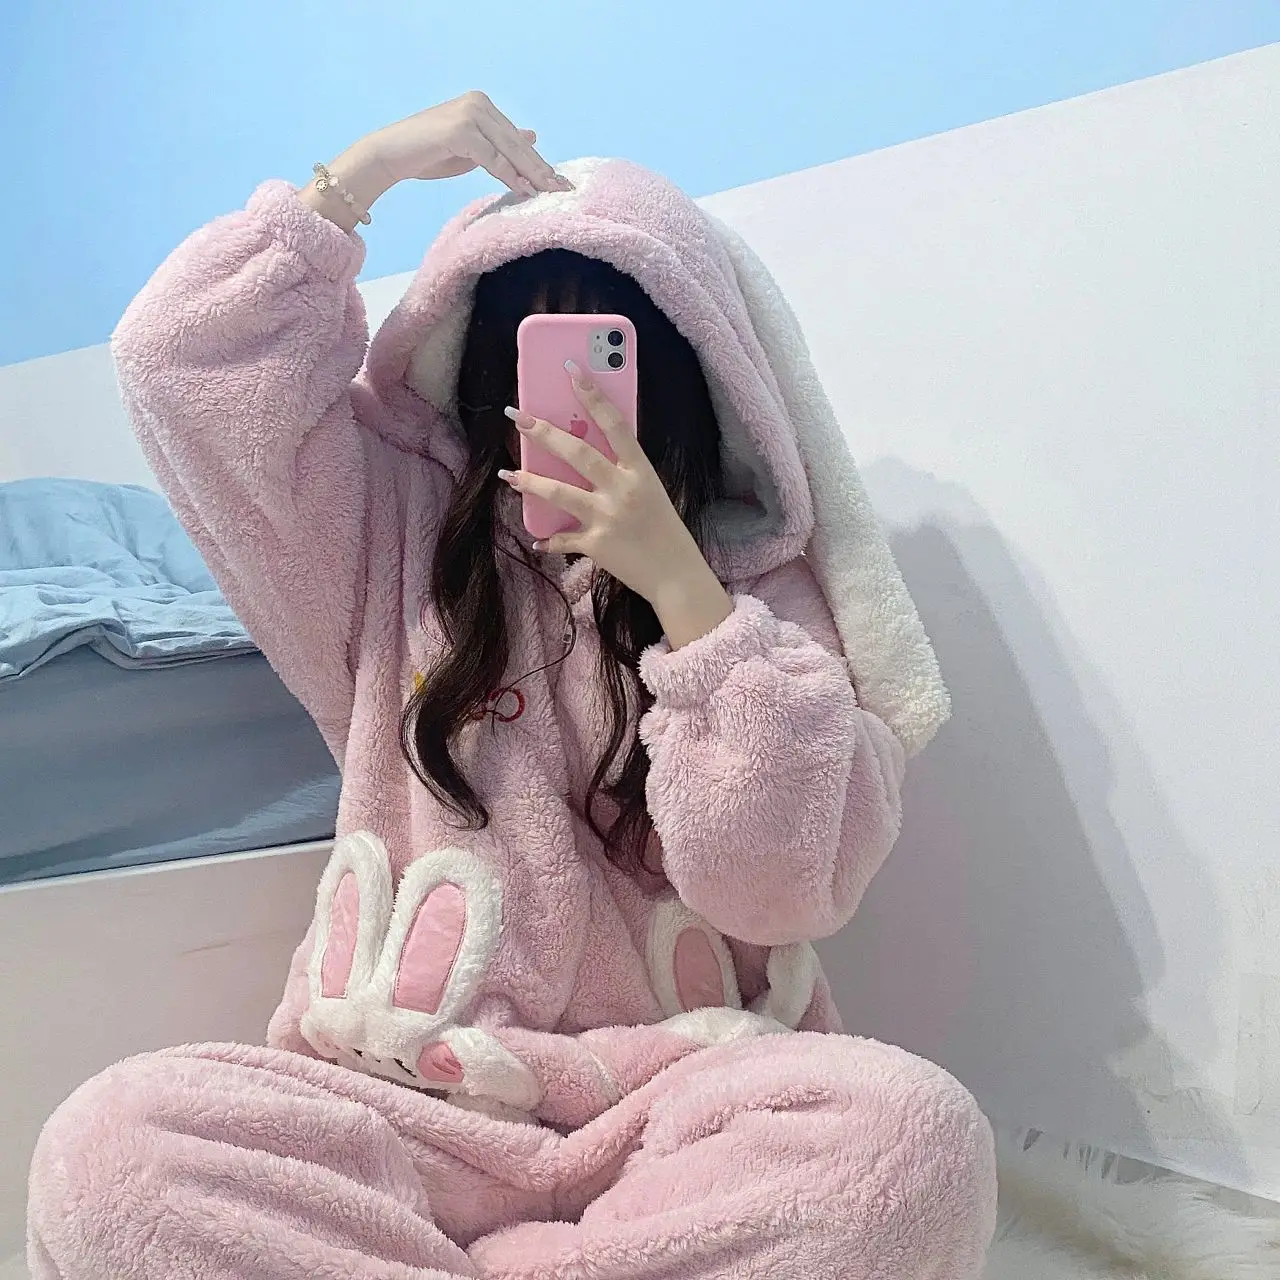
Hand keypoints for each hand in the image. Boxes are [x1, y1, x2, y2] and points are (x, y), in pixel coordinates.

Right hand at [300, 91, 569, 231]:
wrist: (390, 154)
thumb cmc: (428, 153)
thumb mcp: (472, 148)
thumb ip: (500, 143)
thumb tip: (532, 136)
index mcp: (482, 105)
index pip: (516, 138)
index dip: (539, 161)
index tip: (559, 181)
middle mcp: (478, 104)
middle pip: (517, 144)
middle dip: (541, 169)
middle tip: (564, 189)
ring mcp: (469, 115)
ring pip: (509, 151)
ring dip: (531, 175)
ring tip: (550, 193)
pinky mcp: (460, 131)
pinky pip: (492, 158)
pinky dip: (509, 175)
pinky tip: (524, 190)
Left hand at [498, 362, 733, 648]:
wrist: (676, 575)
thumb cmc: (665, 530)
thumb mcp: (651, 492)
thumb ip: (623, 473)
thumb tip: (585, 454)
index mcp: (640, 471)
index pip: (614, 423)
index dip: (592, 394)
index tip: (572, 370)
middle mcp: (622, 489)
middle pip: (577, 452)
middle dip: (542, 432)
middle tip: (516, 415)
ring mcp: (607, 517)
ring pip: (558, 492)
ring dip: (529, 481)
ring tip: (509, 474)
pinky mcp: (596, 545)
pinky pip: (563, 538)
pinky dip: (549, 537)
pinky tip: (536, 536)